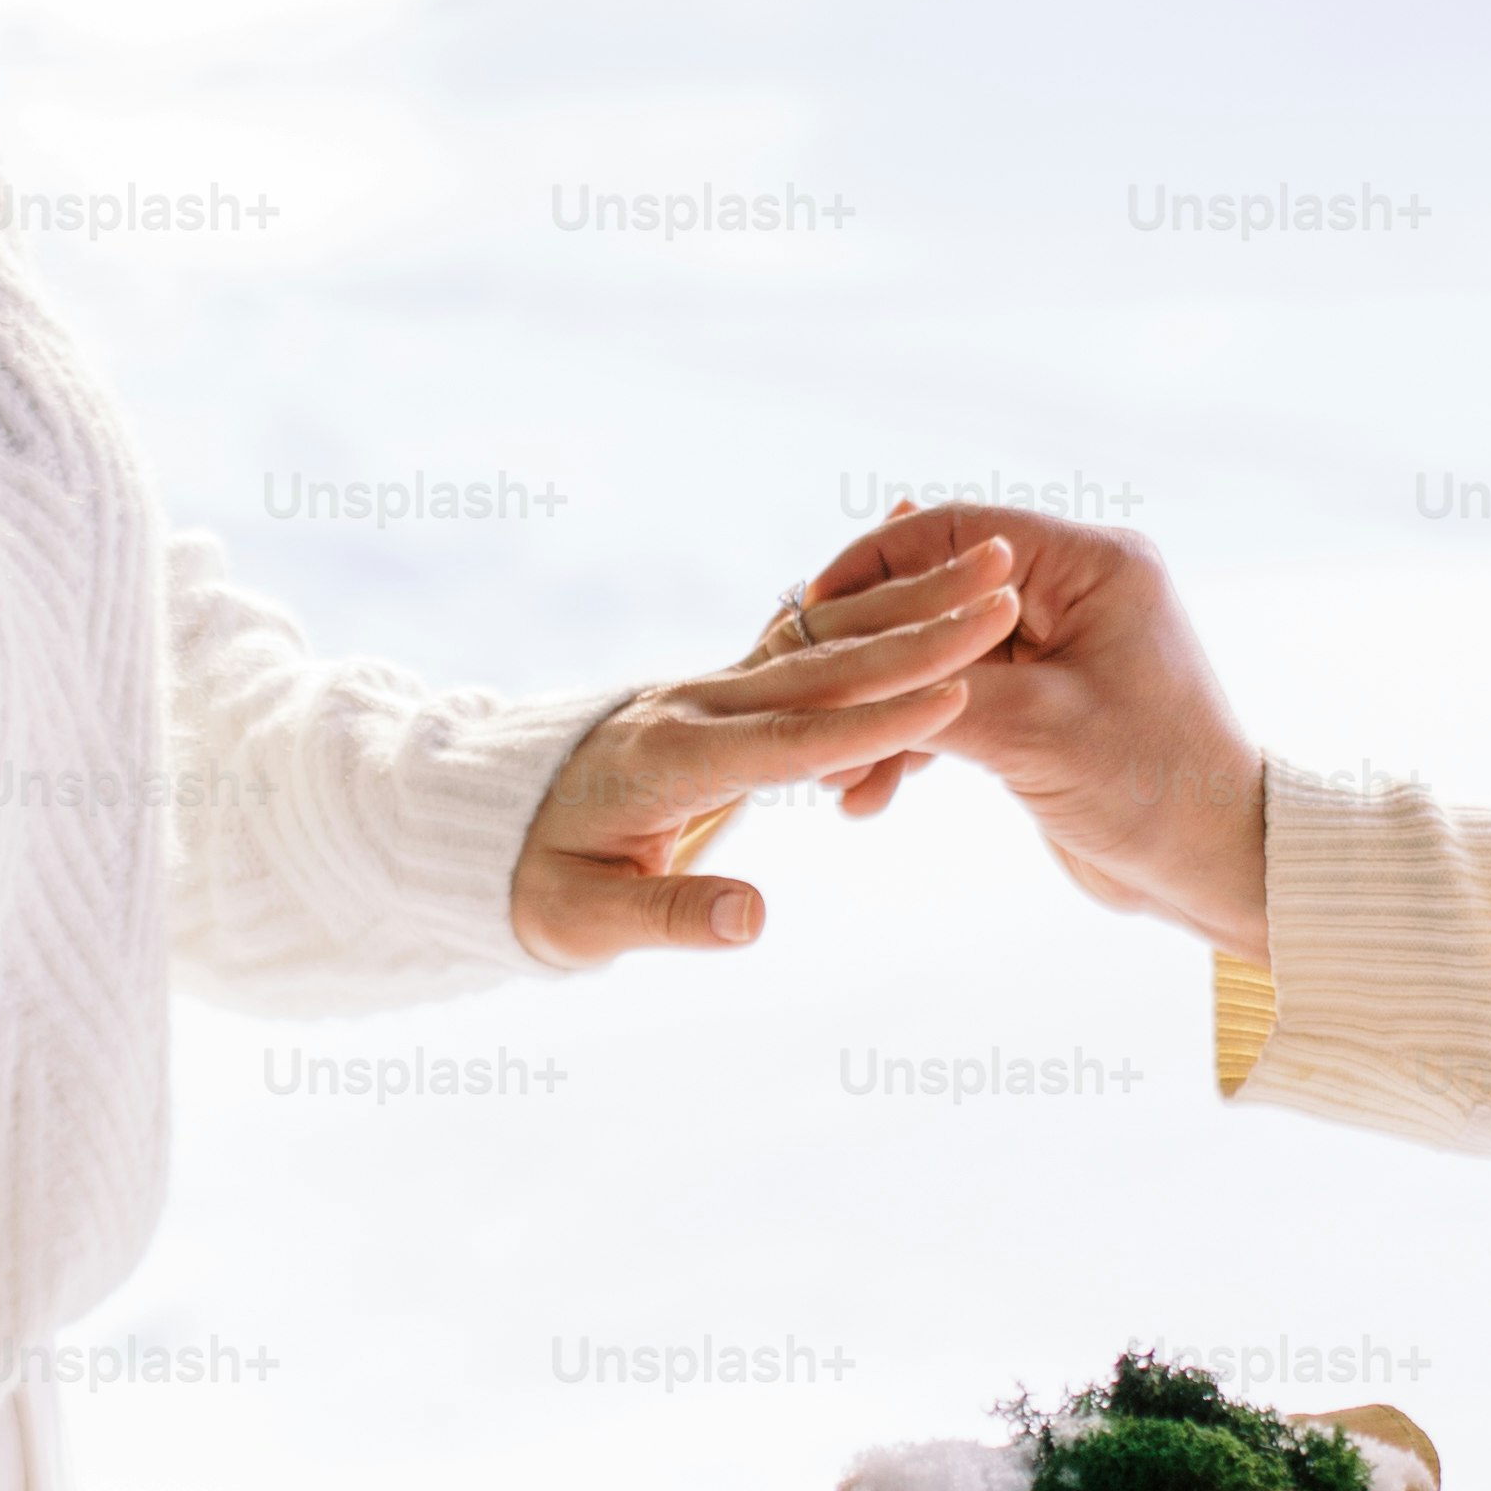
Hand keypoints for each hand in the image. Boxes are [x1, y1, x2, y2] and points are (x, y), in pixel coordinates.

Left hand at [509, 536, 1018, 960]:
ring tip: (999, 569)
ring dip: (916, 604)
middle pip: (825, 668)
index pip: (788, 743)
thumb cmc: (533, 880)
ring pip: (829, 641)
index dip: (870, 726)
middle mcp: (699, 708)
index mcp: (671, 762)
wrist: (486, 813)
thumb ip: (667, 916)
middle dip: (920, 633)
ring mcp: (714, 689)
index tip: (953, 699)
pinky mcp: (728, 688)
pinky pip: (816, 644)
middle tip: (1004, 595)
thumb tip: (754, 920)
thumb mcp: (580, 920)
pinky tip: (942, 586)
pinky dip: (883, 611)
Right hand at [796, 503, 1269, 954]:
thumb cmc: (1155, 787)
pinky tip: (866, 793)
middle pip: (938, 595)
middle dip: (872, 658)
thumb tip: (842, 669)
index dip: (875, 567)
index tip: (810, 613)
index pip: (960, 535)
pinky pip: (956, 701)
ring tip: (836, 774)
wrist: (1217, 868)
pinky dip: (914, 741)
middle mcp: (1072, 591)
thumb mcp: (1035, 732)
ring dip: (885, 713)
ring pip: (937, 656)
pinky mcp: (1039, 702)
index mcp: (1091, 564)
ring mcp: (1053, 647)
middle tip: (805, 697)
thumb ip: (938, 687)